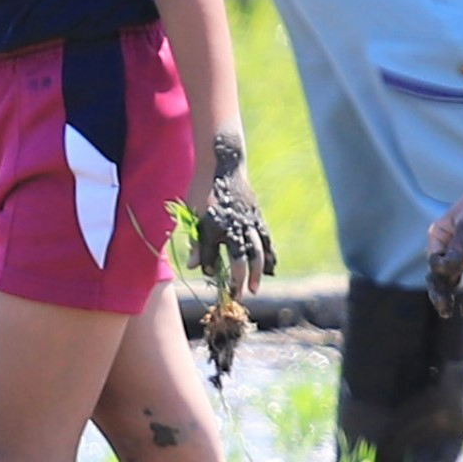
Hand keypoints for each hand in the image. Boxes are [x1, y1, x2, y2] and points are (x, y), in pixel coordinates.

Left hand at [184, 126, 277, 306]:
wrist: (223, 165)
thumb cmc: (202, 189)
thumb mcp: (193, 214)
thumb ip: (196, 242)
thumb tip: (195, 267)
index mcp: (215, 224)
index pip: (214, 256)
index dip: (211, 269)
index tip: (211, 277)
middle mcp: (235, 224)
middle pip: (242, 257)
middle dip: (241, 278)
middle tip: (240, 296)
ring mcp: (249, 220)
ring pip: (258, 250)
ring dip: (257, 272)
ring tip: (255, 288)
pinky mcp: (257, 217)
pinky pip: (265, 240)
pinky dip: (268, 255)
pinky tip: (269, 268)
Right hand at [421, 192, 462, 316]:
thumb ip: (460, 244)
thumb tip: (448, 268)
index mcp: (439, 238)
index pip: (435, 259)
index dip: (439, 268)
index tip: (448, 268)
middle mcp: (448, 251)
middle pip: (439, 276)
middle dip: (439, 292)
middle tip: (443, 308)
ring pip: (454, 283)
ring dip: (452, 298)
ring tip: (451, 313)